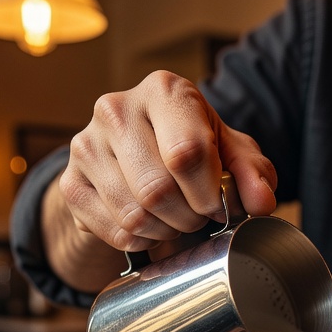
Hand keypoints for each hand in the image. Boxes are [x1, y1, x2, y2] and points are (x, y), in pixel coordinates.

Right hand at [60, 70, 278, 251]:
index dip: (208, 193)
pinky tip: (149, 226)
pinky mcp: (70, 182)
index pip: (186, 152)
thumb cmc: (189, 146)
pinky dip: (140, 240)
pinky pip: (113, 231)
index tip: (217, 206)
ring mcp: (86, 145)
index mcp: (164, 91)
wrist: (134, 156)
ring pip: (133, 214)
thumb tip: (261, 202)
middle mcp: (117, 109)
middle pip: (157, 189)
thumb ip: (252, 173)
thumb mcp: (229, 152)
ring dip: (165, 231)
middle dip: (188, 217)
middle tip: (197, 217)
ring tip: (174, 220)